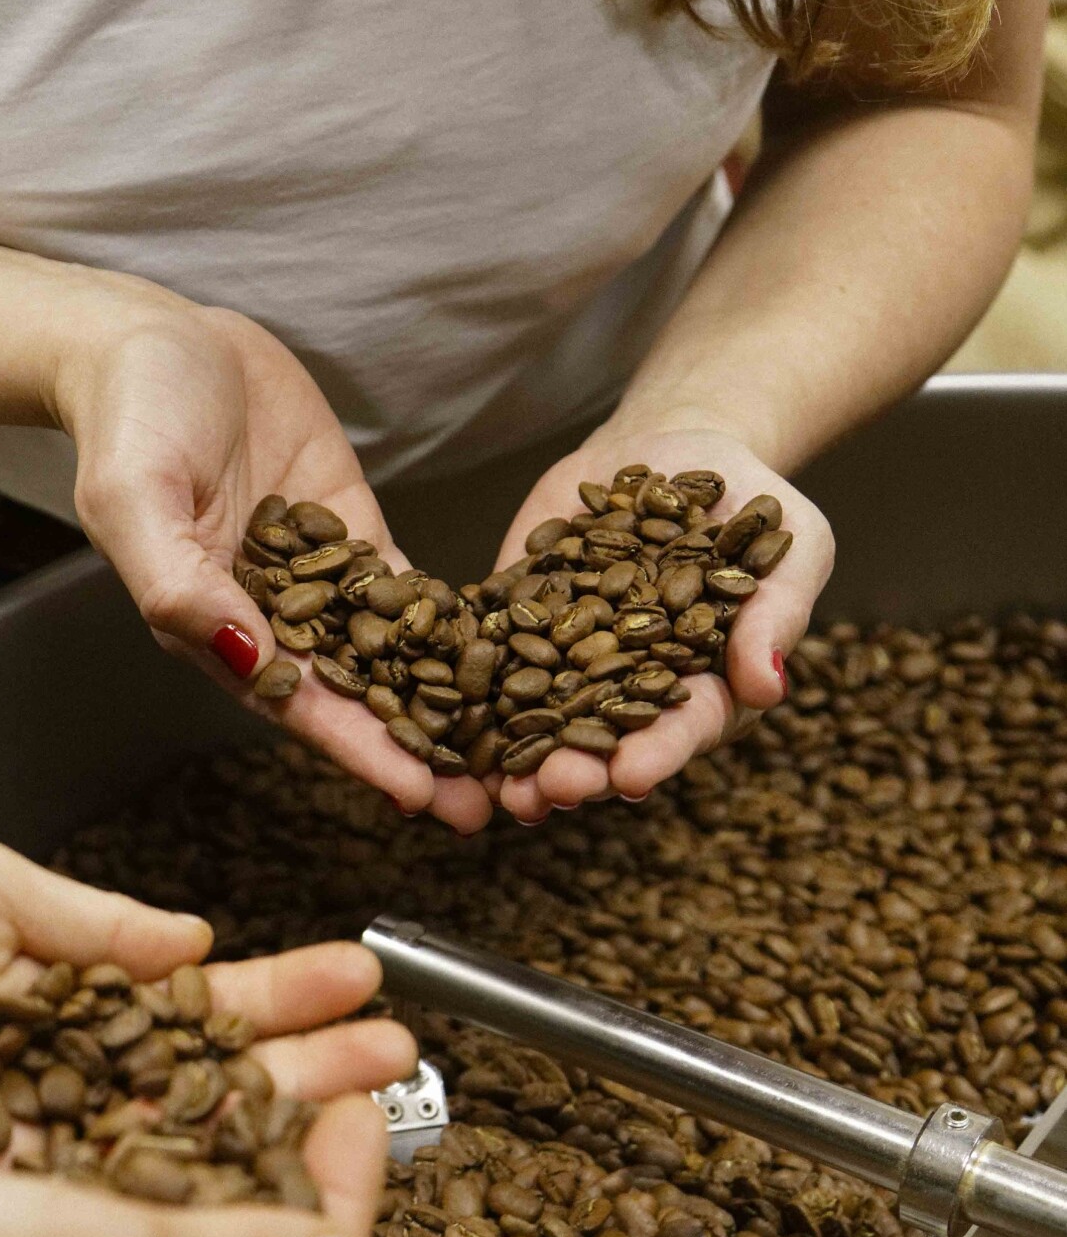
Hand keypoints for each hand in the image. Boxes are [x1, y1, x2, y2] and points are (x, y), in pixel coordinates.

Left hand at [0, 829, 414, 1187]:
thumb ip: (101, 927)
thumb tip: (193, 939)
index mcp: (71, 987)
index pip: (200, 999)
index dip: (283, 993)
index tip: (358, 976)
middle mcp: (73, 1069)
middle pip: (214, 1077)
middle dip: (310, 1063)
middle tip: (397, 1052)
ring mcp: (51, 1136)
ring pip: (189, 1141)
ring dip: (281, 1126)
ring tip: (370, 1100)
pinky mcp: (16, 1189)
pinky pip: (123, 1196)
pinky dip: (199, 1190)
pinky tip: (272, 1176)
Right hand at [51, 286, 493, 833]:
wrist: (149, 341)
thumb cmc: (130, 417)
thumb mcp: (135, 497)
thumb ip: (178, 583)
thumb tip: (242, 656)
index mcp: (215, 628)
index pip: (299, 705)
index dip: (361, 751)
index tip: (421, 794)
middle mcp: (270, 618)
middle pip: (358, 699)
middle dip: (423, 751)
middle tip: (494, 803)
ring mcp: (317, 577)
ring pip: (392, 656)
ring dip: (448, 706)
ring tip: (515, 752)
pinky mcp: (348, 531)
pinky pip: (407, 590)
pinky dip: (453, 627)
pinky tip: (510, 665)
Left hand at [495, 421, 833, 822]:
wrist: (678, 446)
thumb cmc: (752, 503)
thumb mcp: (790, 545)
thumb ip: (776, 614)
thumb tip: (767, 686)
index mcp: (704, 685)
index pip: (683, 729)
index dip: (657, 755)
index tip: (631, 778)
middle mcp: (631, 688)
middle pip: (604, 739)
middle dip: (579, 769)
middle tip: (553, 790)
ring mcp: (570, 658)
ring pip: (541, 717)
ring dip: (520, 755)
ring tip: (500, 786)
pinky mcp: (520, 619)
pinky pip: (490, 656)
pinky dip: (470, 686)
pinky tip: (446, 712)